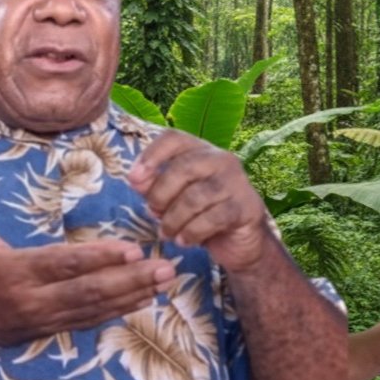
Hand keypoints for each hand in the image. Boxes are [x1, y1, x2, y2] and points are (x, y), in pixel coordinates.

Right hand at [0, 172, 176, 352]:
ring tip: (167, 279)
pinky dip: (122, 310)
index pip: (64, 264)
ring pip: (97, 307)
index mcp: (16, 273)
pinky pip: (93, 320)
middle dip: (131, 279)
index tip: (133, 249)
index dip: (98, 258)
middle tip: (166, 267)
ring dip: (135, 293)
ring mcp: (48, 318)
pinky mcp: (55, 328)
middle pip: (90, 290)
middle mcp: (35, 300)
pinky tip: (148, 298)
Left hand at [127, 130, 270, 271]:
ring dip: (174, 220)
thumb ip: (154, 186)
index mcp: (202, 151)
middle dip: (160, 195)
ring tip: (168, 233)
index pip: (174, 138)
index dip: (151, 155)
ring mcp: (236, 183)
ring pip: (195, 198)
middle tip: (154, 214)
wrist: (241, 241)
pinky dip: (192, 233)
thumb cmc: (203, 215)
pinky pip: (211, 219)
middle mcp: (222, 160)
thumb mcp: (174, 198)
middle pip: (182, 168)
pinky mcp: (246, 207)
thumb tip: (135, 179)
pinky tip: (184, 241)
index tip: (133, 178)